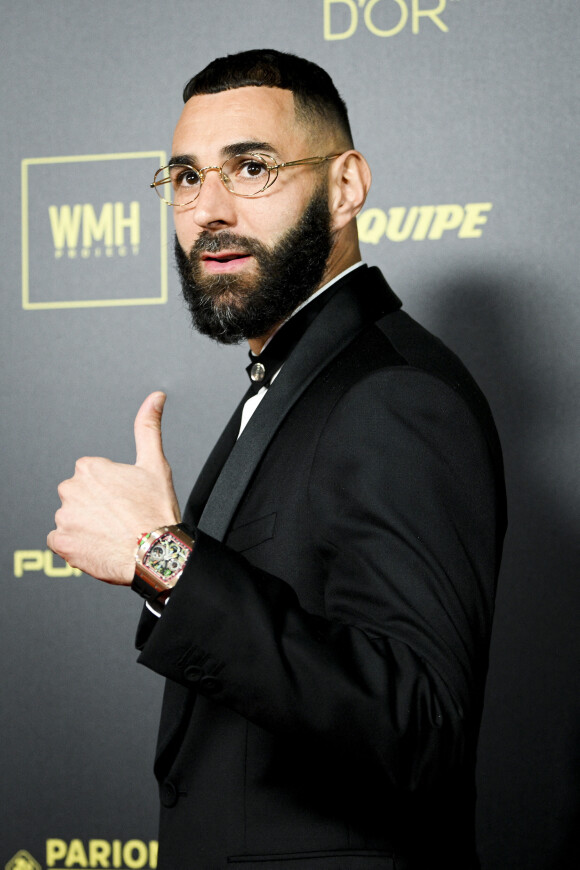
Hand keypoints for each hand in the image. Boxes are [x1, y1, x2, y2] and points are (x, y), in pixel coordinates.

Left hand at [47, 392, 179, 584]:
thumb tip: (155, 397)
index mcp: (89, 468)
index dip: (110, 490)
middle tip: (120, 518)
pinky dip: (76, 545)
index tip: (125, 500)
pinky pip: (61, 542)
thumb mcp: (155, 464)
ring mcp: (64, 517)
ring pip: (71, 519)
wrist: (156, 554)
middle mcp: (71, 489)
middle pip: (78, 497)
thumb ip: (148, 427)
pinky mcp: (61, 543)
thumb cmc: (156, 512)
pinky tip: (98, 544)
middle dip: (95, 507)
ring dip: (86, 526)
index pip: (91, 477)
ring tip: (112, 533)